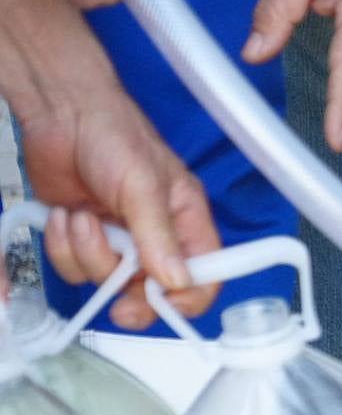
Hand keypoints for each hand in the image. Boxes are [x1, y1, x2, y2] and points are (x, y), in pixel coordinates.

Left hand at [0, 0, 217, 328]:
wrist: (61, 114)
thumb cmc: (114, 134)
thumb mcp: (144, 185)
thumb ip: (160, 236)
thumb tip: (176, 281)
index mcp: (188, 223)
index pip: (206, 276)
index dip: (187, 298)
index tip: (159, 300)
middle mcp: (157, 238)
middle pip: (152, 292)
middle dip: (127, 292)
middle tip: (115, 299)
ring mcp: (119, 242)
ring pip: (106, 282)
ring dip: (87, 254)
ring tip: (83, 218)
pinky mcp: (85, 240)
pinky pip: (73, 269)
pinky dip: (63, 247)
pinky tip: (66, 216)